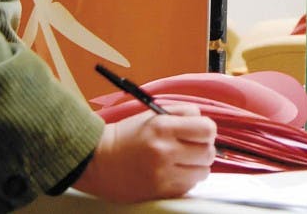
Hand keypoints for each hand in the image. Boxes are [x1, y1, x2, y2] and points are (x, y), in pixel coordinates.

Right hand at [73, 103, 216, 202]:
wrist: (98, 161)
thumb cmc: (127, 136)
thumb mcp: (153, 115)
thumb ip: (183, 114)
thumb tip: (205, 123)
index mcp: (163, 127)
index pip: (207, 129)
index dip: (206, 130)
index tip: (199, 132)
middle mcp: (164, 151)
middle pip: (208, 153)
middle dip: (203, 149)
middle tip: (190, 147)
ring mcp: (163, 174)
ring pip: (203, 172)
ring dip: (196, 167)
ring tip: (180, 161)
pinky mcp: (160, 192)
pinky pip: (189, 187)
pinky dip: (185, 180)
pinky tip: (172, 172)